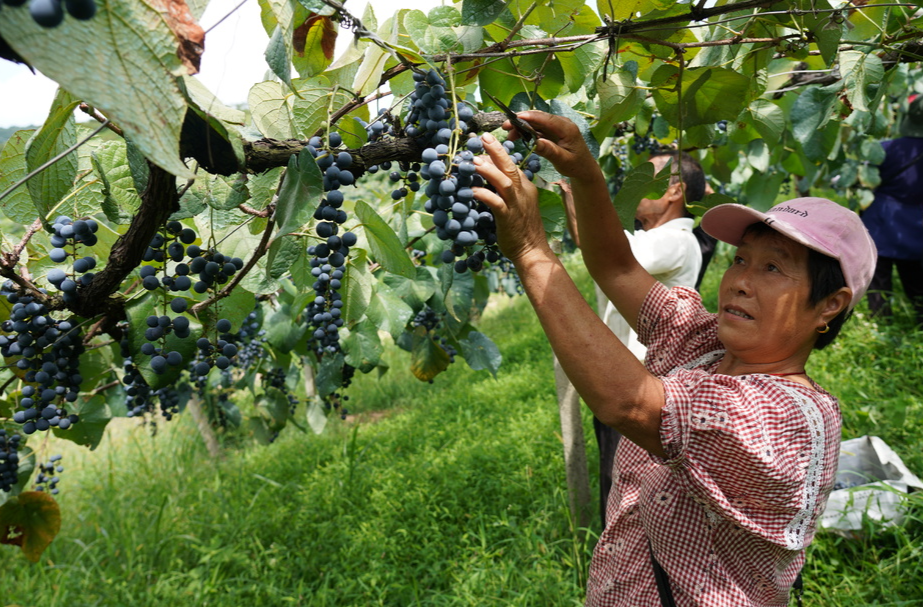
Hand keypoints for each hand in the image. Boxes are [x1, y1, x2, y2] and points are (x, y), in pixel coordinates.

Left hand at [472, 133, 548, 263]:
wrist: (532, 251)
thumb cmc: (522, 230)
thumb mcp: (517, 205)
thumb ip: (505, 192)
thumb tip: (487, 181)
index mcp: (526, 188)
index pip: (512, 166)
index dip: (498, 154)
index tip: (485, 144)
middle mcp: (523, 193)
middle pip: (510, 167)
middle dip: (497, 151)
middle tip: (483, 138)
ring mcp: (516, 205)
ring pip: (505, 181)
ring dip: (489, 170)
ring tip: (474, 161)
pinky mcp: (508, 218)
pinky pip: (496, 203)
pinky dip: (484, 195)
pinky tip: (471, 190)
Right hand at [504, 111, 598, 180]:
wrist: (584, 168)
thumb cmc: (576, 165)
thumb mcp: (563, 161)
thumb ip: (550, 151)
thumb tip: (536, 142)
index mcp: (567, 128)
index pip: (546, 119)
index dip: (530, 117)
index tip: (514, 118)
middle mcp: (562, 124)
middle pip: (539, 117)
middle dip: (521, 120)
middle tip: (506, 126)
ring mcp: (557, 127)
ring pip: (536, 122)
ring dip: (522, 126)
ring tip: (509, 134)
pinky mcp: (552, 132)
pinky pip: (537, 128)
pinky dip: (527, 131)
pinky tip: (517, 136)